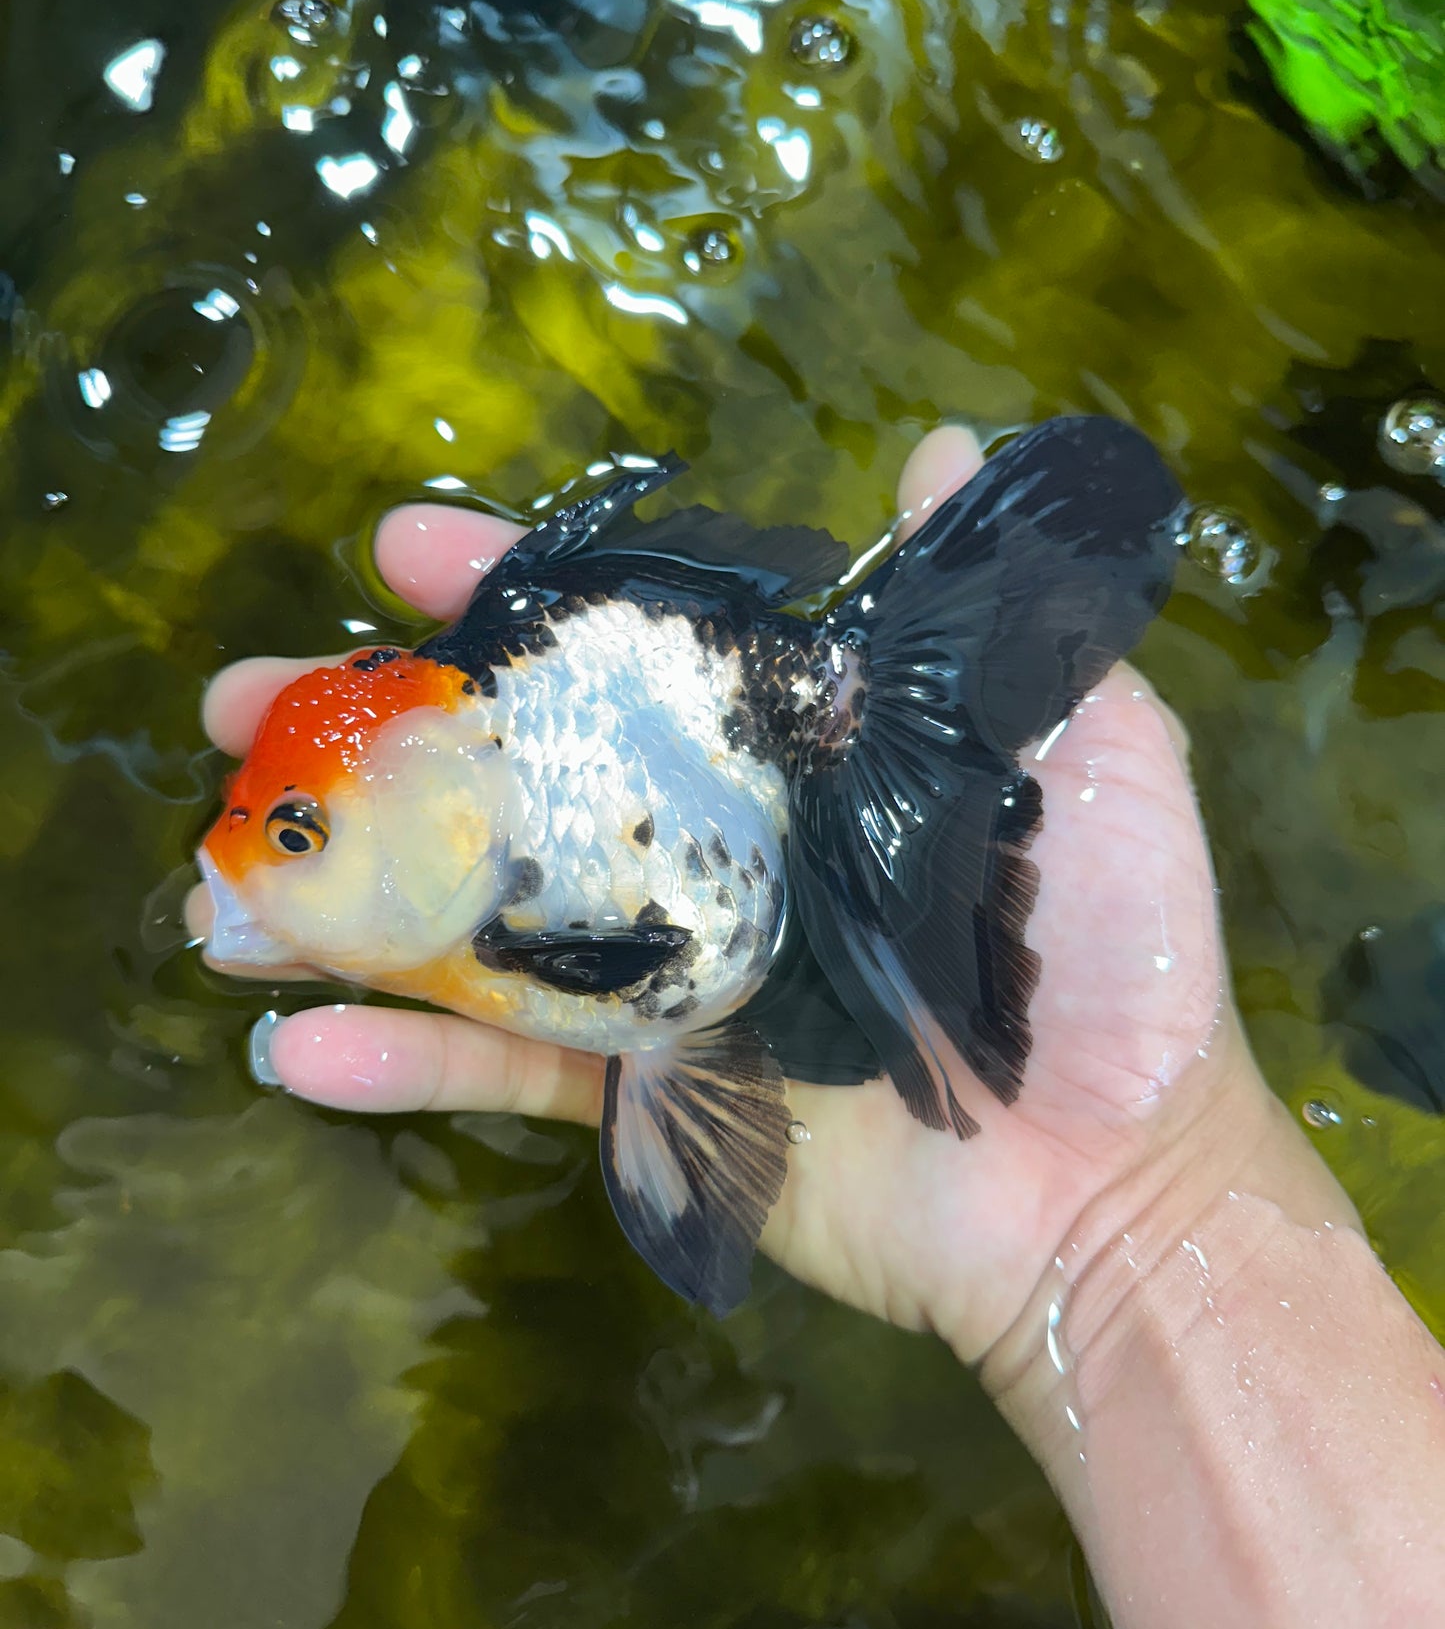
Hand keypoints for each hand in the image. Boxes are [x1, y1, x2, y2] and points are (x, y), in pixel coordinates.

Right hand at [188, 428, 1335, 1368]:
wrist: (1115, 1177)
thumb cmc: (1116, 954)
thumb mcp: (1090, 750)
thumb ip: (993, 625)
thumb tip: (945, 451)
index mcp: (790, 763)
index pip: (632, 654)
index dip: (519, 598)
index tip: (404, 549)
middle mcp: (710, 856)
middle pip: (517, 776)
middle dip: (375, 736)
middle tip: (242, 699)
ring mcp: (670, 979)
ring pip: (479, 921)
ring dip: (342, 895)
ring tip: (216, 873)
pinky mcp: (656, 1100)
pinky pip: (510, 1075)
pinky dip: (403, 1061)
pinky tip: (293, 1045)